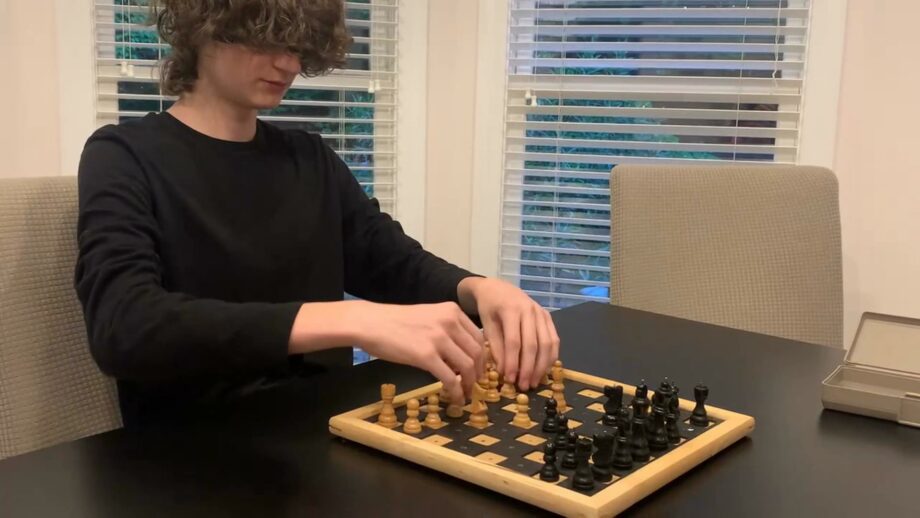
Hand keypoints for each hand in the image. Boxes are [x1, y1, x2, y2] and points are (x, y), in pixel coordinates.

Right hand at [352, 301, 483, 404]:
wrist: (370, 323)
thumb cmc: (394, 322)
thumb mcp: (428, 317)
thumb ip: (446, 330)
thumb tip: (460, 355)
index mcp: (452, 311)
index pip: (478, 337)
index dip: (482, 358)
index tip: (479, 370)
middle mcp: (449, 322)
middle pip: (477, 352)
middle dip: (479, 373)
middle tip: (475, 385)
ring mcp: (438, 338)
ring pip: (467, 366)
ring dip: (470, 384)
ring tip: (465, 394)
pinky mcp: (426, 355)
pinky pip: (450, 378)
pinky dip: (456, 391)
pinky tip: (454, 398)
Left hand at [457, 277, 559, 390]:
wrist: (497, 288)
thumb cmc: (489, 308)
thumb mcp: (486, 325)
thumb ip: (496, 347)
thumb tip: (504, 372)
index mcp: (511, 310)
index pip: (514, 341)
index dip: (513, 362)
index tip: (509, 379)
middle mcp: (530, 310)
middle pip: (533, 344)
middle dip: (529, 368)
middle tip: (523, 386)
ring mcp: (541, 313)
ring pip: (547, 343)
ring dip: (542, 366)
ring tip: (534, 382)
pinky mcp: (548, 317)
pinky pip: (554, 339)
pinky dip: (551, 357)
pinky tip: (544, 370)